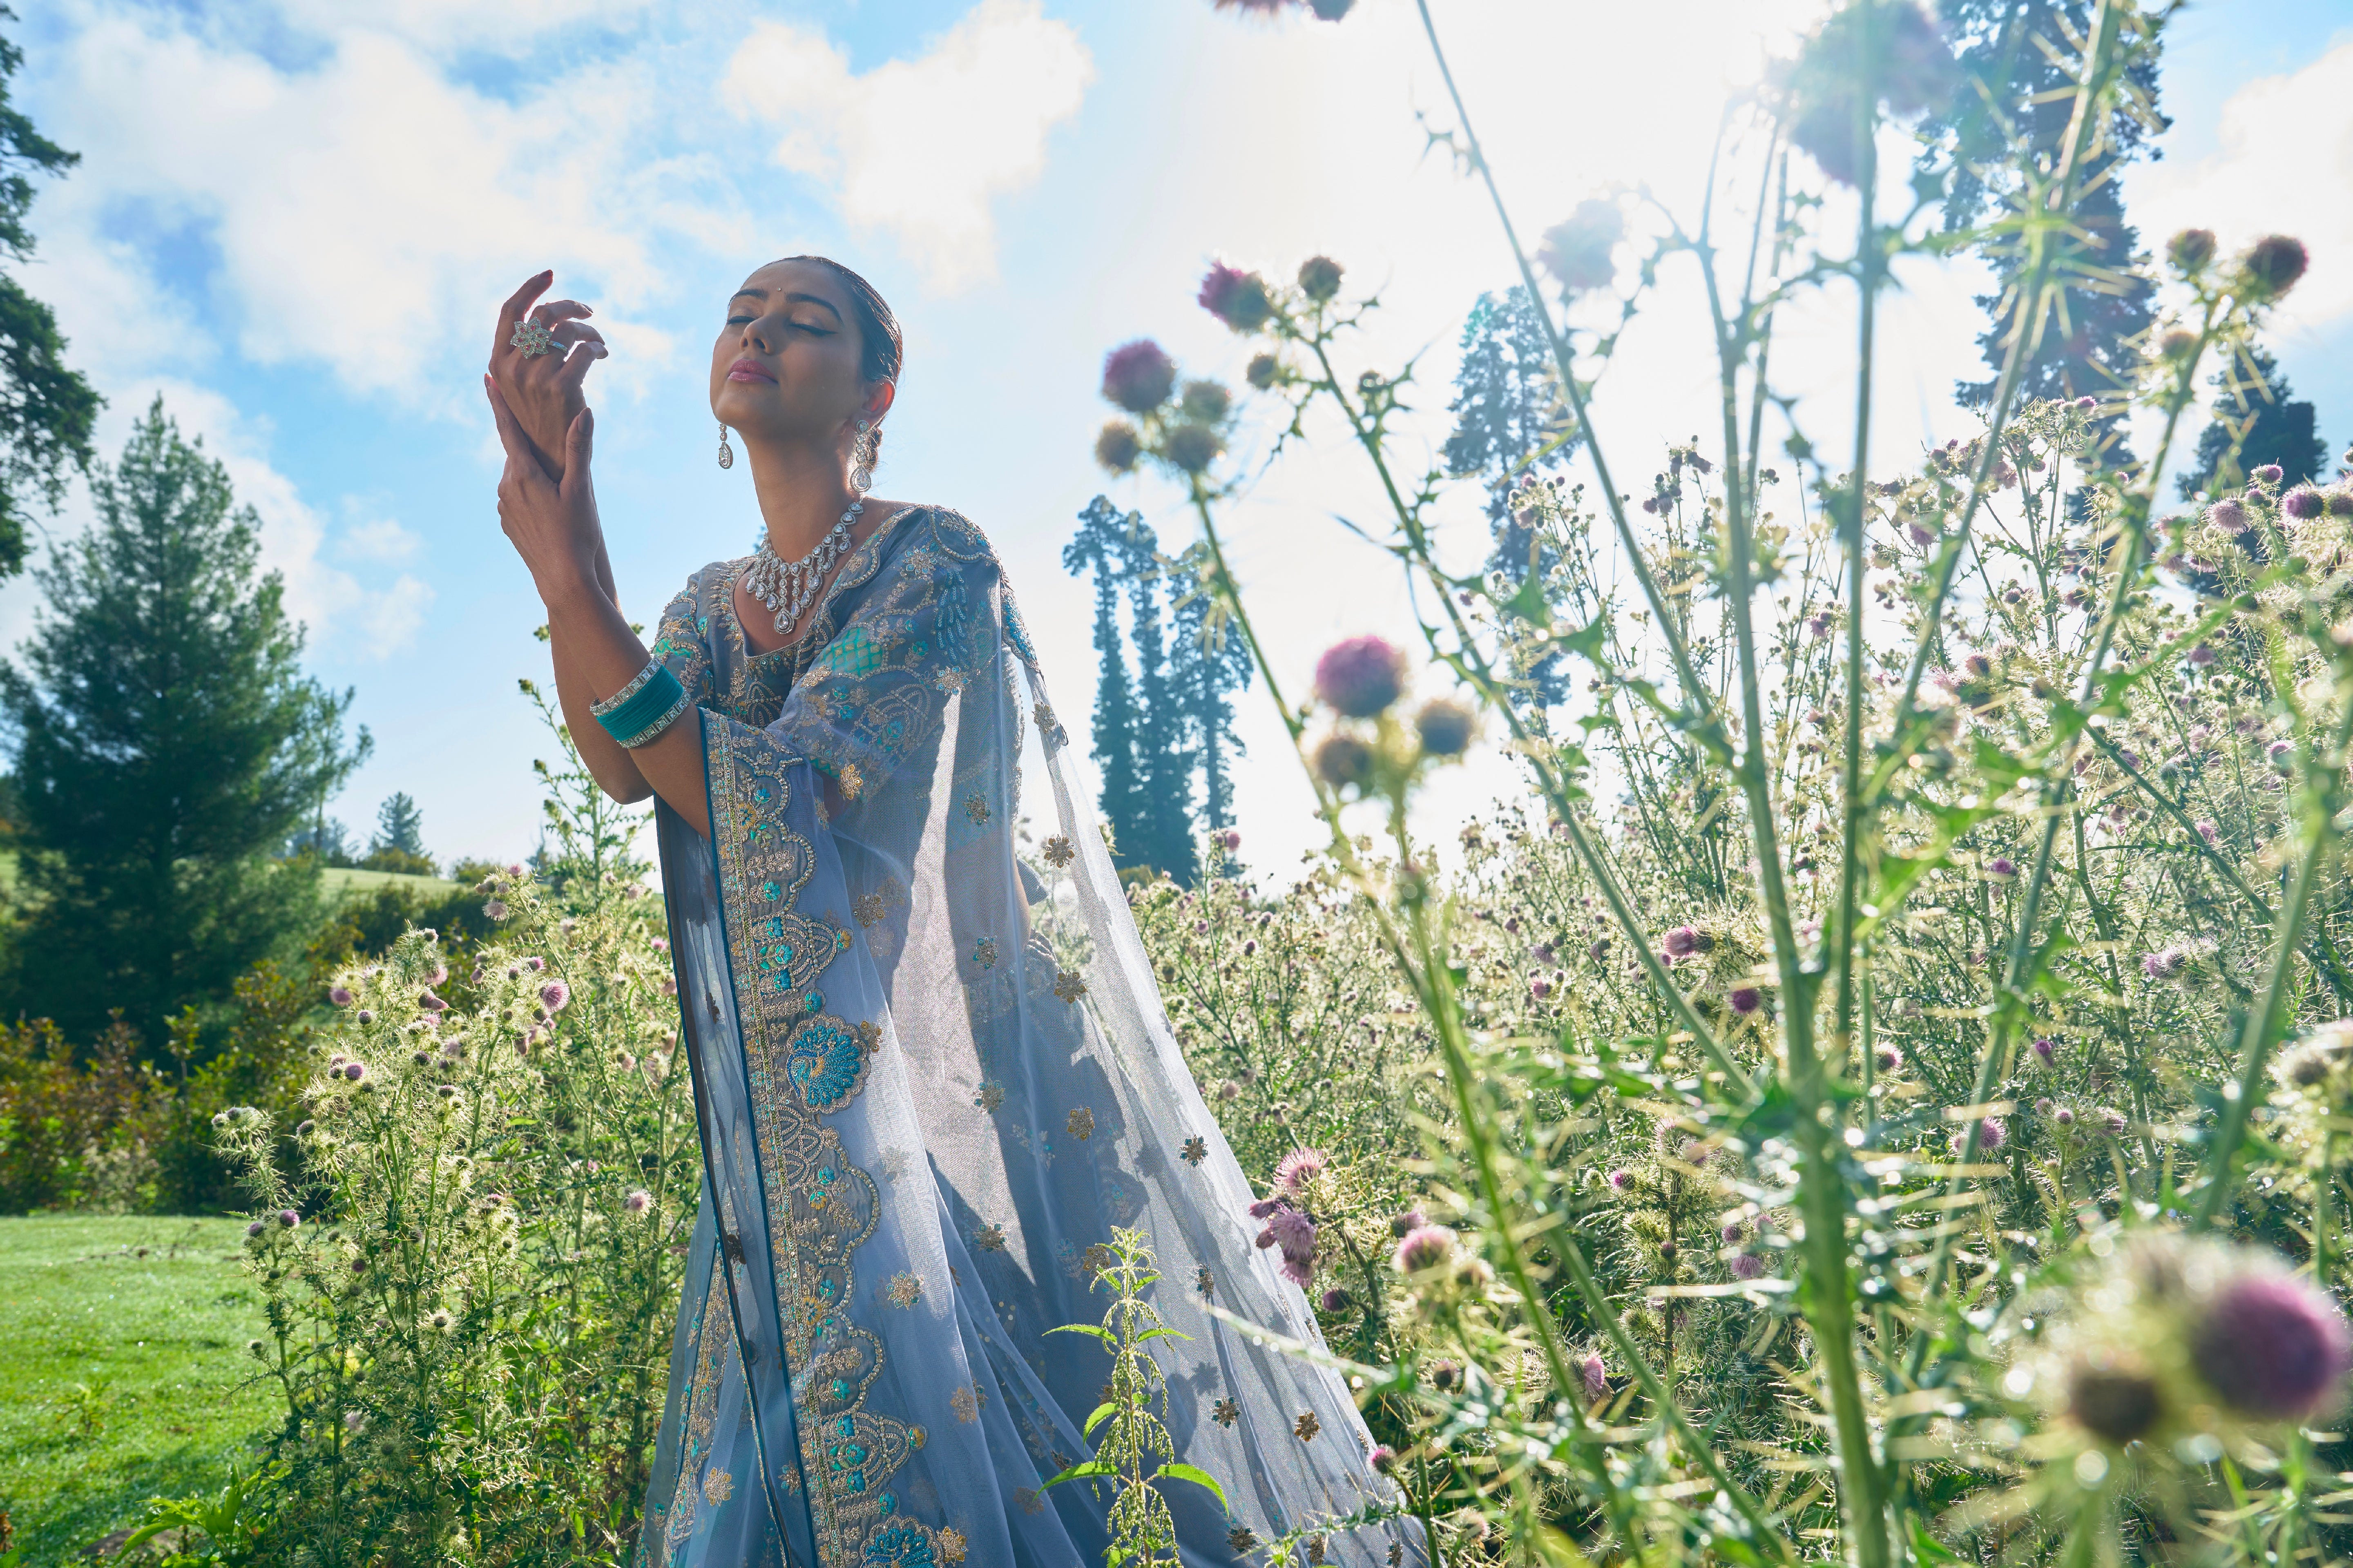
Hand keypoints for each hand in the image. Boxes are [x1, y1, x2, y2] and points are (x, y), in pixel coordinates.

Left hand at [487, 375, 603, 606]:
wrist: (564, 580)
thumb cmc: (577, 535)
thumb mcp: (581, 490)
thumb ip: (579, 449)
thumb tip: (585, 412)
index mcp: (522, 474)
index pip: (507, 429)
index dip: (498, 403)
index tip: (486, 379)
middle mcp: (506, 487)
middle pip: (518, 456)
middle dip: (532, 450)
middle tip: (551, 454)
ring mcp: (503, 508)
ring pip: (518, 479)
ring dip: (534, 477)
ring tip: (558, 493)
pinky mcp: (506, 524)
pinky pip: (517, 500)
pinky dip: (531, 497)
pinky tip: (550, 513)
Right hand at [489, 270, 606, 480]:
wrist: (550, 460)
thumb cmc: (537, 422)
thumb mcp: (516, 390)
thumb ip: (515, 362)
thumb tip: (508, 343)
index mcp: (497, 362)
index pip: (510, 311)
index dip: (530, 288)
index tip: (551, 274)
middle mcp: (512, 367)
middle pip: (543, 314)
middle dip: (570, 306)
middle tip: (589, 313)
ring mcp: (536, 377)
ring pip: (568, 330)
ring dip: (588, 330)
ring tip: (597, 342)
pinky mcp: (562, 388)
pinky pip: (584, 350)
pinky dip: (597, 347)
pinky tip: (602, 355)